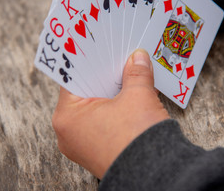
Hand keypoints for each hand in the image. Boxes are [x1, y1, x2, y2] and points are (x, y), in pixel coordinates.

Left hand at [52, 49, 169, 178]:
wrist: (156, 175)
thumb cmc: (137, 139)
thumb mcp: (138, 96)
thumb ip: (136, 73)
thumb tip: (138, 59)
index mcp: (67, 117)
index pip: (73, 78)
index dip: (87, 61)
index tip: (95, 47)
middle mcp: (69, 133)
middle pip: (85, 93)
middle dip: (103, 76)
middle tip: (114, 58)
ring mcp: (83, 144)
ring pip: (95, 108)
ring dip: (110, 93)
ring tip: (124, 74)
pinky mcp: (98, 151)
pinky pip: (103, 122)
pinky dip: (114, 109)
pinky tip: (128, 97)